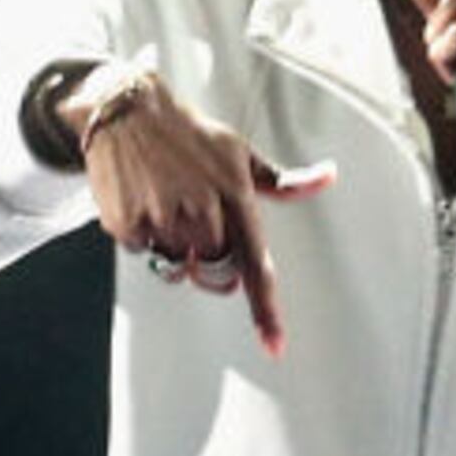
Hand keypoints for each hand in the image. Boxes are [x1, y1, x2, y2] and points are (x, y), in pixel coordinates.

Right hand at [70, 67, 334, 356]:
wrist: (127, 111)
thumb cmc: (191, 135)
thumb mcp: (241, 153)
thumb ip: (284, 181)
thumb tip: (328, 177)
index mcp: (235, 196)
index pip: (256, 265)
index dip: (266, 311)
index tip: (275, 345)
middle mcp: (200, 211)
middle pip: (215, 274)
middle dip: (212, 260)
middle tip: (201, 221)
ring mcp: (162, 219)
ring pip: (178, 268)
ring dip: (177, 248)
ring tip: (171, 203)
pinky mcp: (127, 224)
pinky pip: (143, 254)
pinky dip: (145, 237)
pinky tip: (146, 201)